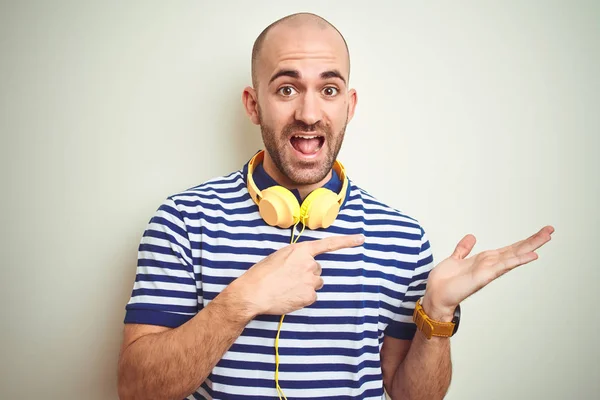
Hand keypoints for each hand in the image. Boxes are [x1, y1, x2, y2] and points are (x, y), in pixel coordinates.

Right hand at [233, 234, 364, 316]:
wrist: (254, 292)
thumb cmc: (262, 273)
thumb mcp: (279, 256)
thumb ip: (296, 256)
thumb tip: (302, 264)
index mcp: (302, 250)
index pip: (329, 244)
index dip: (346, 241)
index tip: (361, 239)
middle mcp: (310, 264)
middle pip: (317, 269)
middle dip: (307, 273)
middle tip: (289, 277)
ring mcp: (311, 281)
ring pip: (315, 282)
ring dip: (306, 284)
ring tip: (287, 287)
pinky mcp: (310, 296)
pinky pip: (311, 295)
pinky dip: (302, 296)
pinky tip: (289, 296)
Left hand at [422, 226, 553, 319]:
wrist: (436, 294)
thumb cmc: (445, 281)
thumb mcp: (455, 259)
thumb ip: (463, 249)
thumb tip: (471, 237)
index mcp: (485, 260)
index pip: (510, 248)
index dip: (524, 241)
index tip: (539, 232)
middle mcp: (491, 264)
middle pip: (517, 250)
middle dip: (534, 240)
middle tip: (550, 230)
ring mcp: (490, 270)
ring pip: (515, 255)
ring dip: (531, 246)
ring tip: (547, 237)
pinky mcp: (485, 275)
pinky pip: (504, 265)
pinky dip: (518, 260)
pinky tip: (532, 255)